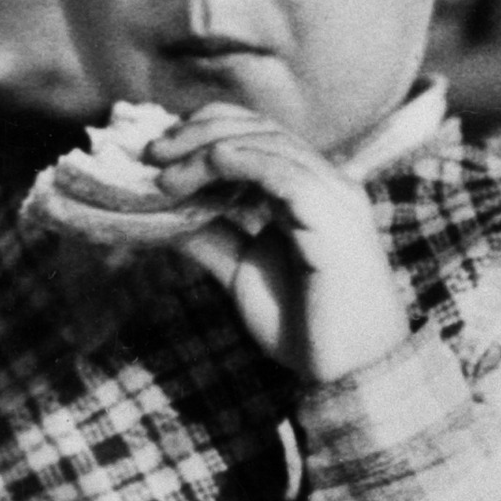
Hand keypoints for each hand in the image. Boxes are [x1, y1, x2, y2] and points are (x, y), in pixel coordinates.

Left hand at [140, 105, 408, 384]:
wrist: (348, 371)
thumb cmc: (306, 328)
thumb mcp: (243, 272)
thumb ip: (212, 238)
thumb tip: (163, 215)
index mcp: (313, 193)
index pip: (261, 135)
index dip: (209, 130)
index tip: (161, 150)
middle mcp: (329, 185)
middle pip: (261, 129)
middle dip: (200, 132)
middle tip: (151, 152)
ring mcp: (335, 197)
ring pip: (269, 143)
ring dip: (207, 149)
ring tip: (163, 173)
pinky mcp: (333, 218)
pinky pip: (282, 172)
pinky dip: (239, 161)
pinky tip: (203, 167)